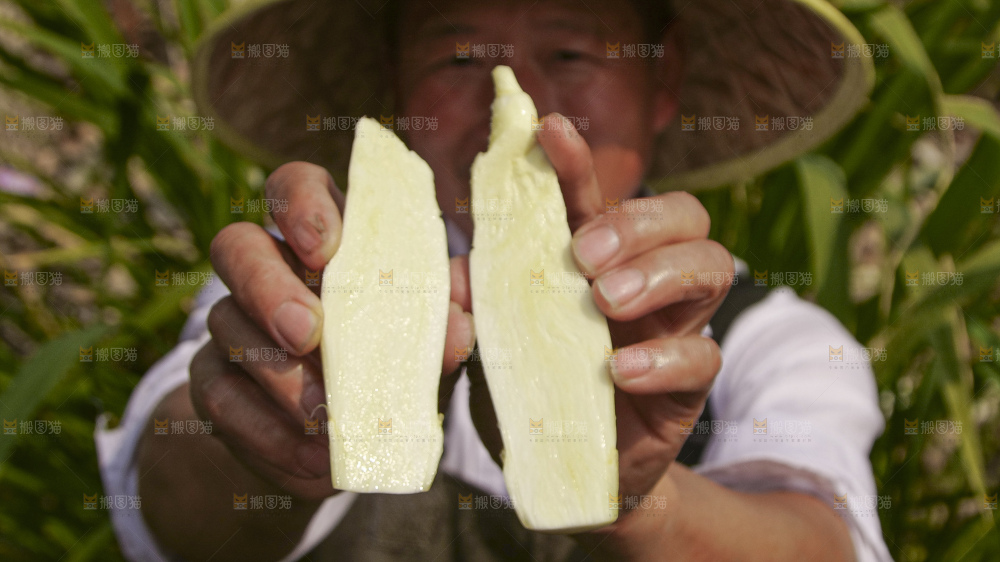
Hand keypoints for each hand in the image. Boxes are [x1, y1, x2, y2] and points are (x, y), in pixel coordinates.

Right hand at [190, 162, 474, 500]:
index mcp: (323, 239)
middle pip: (236, 246)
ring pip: (226, 325)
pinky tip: (310, 455)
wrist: (341, 438)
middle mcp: (267, 269)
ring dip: (278, 375)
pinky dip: (267, 431)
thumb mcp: (425, 337)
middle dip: (268, 287)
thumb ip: (444, 316)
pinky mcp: (214, 383)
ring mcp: (233, 324)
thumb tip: (463, 313)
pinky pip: (219, 397)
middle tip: (308, 332)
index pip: (294, 187)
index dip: (301, 206)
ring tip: (326, 416)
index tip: (324, 248)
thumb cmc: (393, 361)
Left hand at [466, 114, 730, 522]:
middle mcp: (644, 284)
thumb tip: (455, 280)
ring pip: (713, 267)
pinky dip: (663, 359)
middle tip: (583, 254)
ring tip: (606, 300)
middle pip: (684, 215)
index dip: (577, 161)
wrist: (566, 475)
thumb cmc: (529, 395)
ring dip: (660, 272)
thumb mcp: (489, 349)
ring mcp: (673, 331)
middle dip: (637, 221)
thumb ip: (472, 311)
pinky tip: (618, 372)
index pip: (596, 198)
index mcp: (594, 263)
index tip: (549, 130)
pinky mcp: (689, 387)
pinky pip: (704, 356)